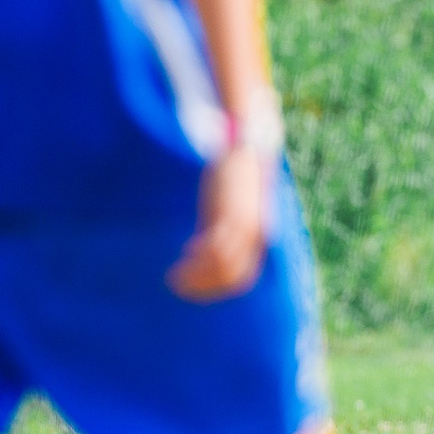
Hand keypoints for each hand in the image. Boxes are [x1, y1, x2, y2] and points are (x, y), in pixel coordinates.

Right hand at [169, 143, 275, 299]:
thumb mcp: (232, 206)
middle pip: (232, 277)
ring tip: (175, 276)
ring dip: (196, 276)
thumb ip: (224, 225)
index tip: (195, 288)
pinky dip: (200, 256)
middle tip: (179, 288)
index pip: (242, 278)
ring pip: (222, 266)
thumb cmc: (237, 176)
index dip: (217, 289)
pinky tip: (186, 252)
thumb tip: (205, 245)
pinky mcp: (231, 213)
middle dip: (204, 288)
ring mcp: (245, 226)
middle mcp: (256, 236)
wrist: (250, 145)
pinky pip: (215, 246)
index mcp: (258, 237)